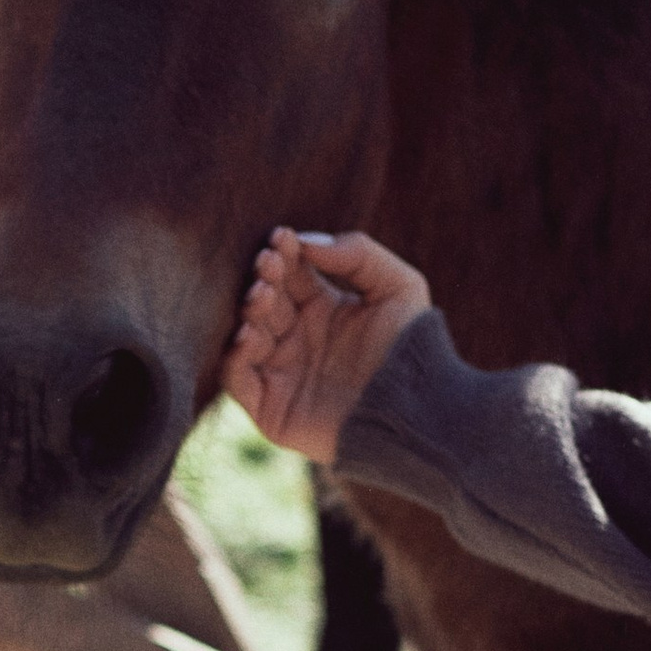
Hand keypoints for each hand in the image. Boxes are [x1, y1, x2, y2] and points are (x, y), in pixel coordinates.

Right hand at [225, 227, 432, 462]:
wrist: (415, 412)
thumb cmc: (412, 349)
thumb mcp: (398, 286)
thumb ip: (357, 252)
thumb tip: (306, 241)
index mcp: (322, 308)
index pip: (289, 273)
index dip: (282, 254)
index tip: (281, 238)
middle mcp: (297, 338)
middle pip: (265, 300)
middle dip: (263, 278)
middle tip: (268, 265)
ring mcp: (281, 373)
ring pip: (247, 334)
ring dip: (249, 311)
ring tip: (263, 296)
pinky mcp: (270, 410)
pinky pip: (237, 380)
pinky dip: (234, 356)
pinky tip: (248, 334)